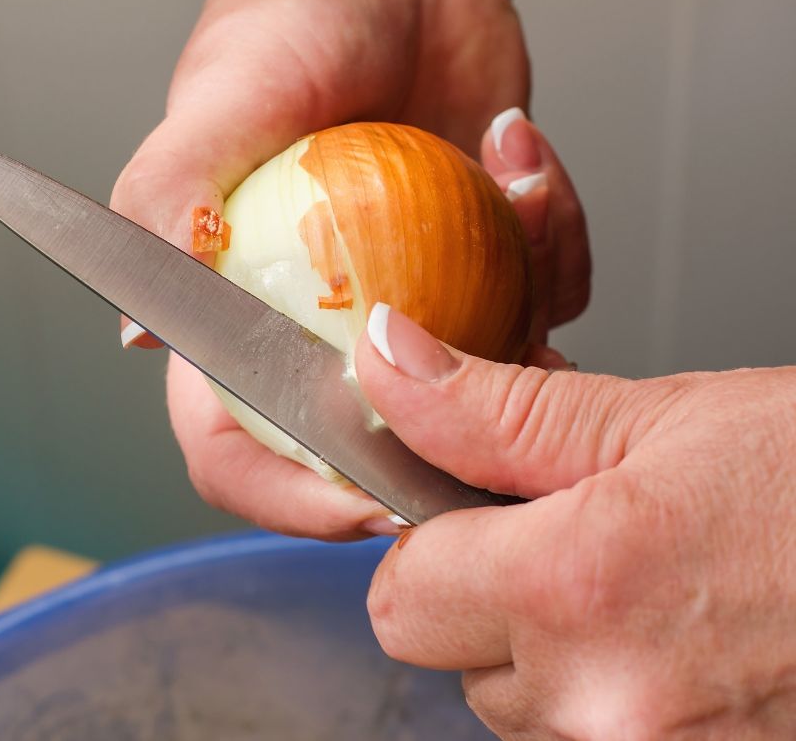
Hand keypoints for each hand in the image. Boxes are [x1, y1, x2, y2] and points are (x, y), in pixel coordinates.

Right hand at [112, 0, 589, 537]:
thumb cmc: (293, 21)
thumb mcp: (223, 101)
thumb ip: (167, 203)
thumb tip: (137, 329)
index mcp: (241, 320)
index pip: (236, 446)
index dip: (285, 498)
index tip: (360, 505)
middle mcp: (328, 332)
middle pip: (375, 448)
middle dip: (444, 440)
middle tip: (490, 369)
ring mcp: (417, 307)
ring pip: (486, 386)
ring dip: (521, 300)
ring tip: (508, 178)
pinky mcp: (487, 270)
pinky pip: (543, 299)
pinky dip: (551, 234)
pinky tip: (518, 151)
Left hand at [358, 311, 795, 737]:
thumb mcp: (659, 418)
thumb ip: (492, 406)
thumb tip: (389, 359)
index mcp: (578, 589)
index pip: (398, 596)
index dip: (427, 542)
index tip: (472, 508)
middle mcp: (605, 704)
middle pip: (450, 659)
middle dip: (482, 594)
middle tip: (568, 535)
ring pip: (516, 709)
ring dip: (546, 650)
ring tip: (642, 588)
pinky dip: (604, 694)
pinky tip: (674, 640)